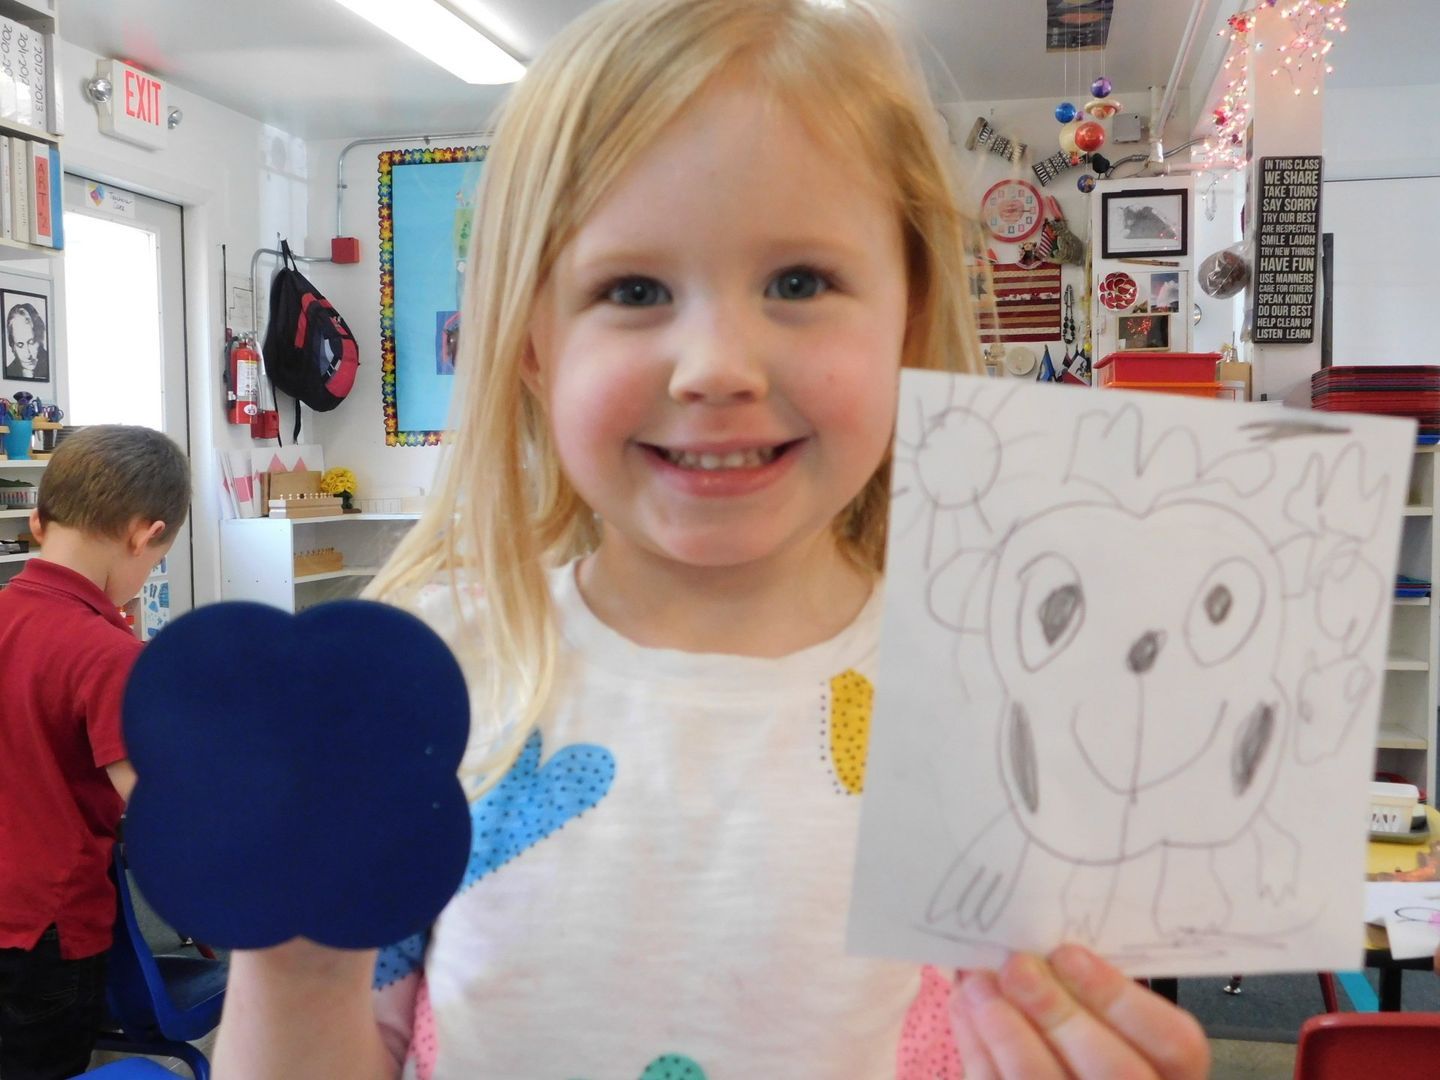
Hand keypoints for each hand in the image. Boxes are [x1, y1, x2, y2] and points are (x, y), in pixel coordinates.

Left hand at [950, 946, 1208, 1078]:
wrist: (1060, 1066)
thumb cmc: (1087, 1036)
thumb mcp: (1109, 1017)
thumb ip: (1090, 990)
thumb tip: (1038, 943)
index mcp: (1172, 1072)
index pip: (1175, 1043)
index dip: (1120, 997)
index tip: (1068, 954)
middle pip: (1113, 1070)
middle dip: (1056, 1011)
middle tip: (1016, 966)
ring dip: (1005, 1028)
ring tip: (978, 985)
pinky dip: (978, 1048)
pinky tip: (967, 1010)